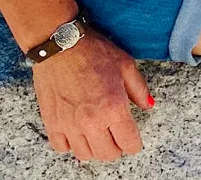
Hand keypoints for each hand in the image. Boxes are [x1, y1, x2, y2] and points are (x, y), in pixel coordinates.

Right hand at [33, 26, 153, 161]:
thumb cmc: (93, 51)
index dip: (135, 143)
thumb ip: (139, 88)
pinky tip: (76, 131)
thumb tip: (148, 106)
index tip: (134, 140)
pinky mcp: (52, 124)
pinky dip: (70, 145)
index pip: (129, 143)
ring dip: (94, 147)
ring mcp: (70, 125)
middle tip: (116, 134)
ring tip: (97, 132)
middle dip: (116, 147)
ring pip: (85, 155)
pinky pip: (62, 148)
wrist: (61, 46)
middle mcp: (92, 122)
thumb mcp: (125, 64)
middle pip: (108, 154)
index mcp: (114, 107)